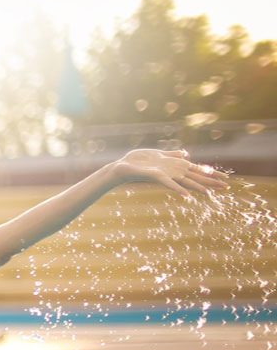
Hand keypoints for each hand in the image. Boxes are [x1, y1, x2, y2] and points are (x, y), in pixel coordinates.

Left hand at [109, 149, 230, 197]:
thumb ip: (173, 155)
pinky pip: (169, 184)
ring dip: (199, 187)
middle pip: (196, 177)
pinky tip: (187, 195)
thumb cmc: (139, 161)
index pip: (197, 170)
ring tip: (211, 193)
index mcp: (175, 166)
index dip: (211, 173)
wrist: (122, 167)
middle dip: (211, 181)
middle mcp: (173, 172)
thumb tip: (186, 154)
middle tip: (227, 187)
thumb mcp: (159, 154)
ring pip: (186, 181)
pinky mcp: (157, 176)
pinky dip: (178, 189)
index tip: (225, 177)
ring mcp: (166, 175)